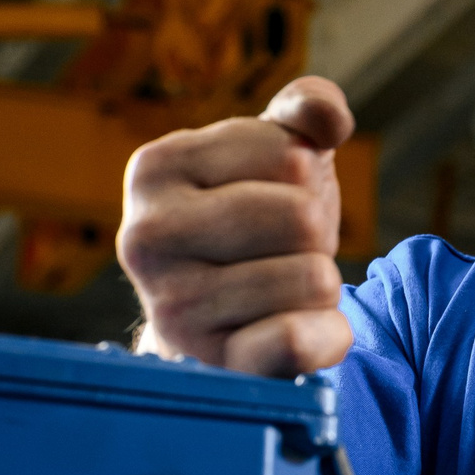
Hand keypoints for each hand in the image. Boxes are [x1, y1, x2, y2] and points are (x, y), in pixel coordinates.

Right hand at [117, 75, 354, 374]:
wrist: (218, 318)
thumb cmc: (251, 220)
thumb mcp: (276, 151)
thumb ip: (307, 109)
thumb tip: (328, 118)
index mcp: (156, 167)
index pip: (288, 152)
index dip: (305, 175)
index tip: (270, 196)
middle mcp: (146, 236)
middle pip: (301, 216)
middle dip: (316, 233)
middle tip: (282, 250)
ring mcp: (173, 306)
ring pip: (314, 279)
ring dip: (320, 285)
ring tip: (279, 289)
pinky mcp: (212, 364)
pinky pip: (298, 341)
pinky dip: (327, 335)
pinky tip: (301, 331)